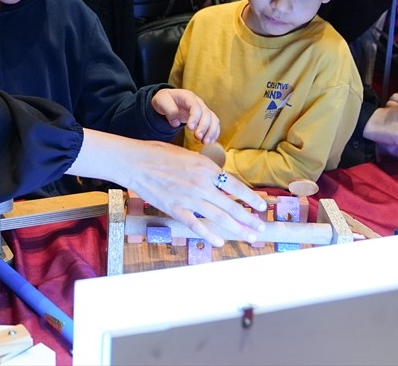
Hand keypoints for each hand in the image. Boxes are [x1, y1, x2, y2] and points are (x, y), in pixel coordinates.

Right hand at [67, 130, 265, 246]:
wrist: (136, 162)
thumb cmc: (159, 154)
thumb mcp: (189, 155)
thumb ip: (205, 169)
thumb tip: (219, 180)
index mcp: (206, 168)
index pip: (236, 186)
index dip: (251, 198)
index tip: (261, 206)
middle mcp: (202, 184)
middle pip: (232, 206)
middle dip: (249, 219)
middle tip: (261, 228)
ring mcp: (189, 198)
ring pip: (219, 218)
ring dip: (237, 229)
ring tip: (250, 237)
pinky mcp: (176, 209)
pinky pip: (197, 225)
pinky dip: (210, 235)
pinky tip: (220, 242)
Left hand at [150, 88, 220, 143]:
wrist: (168, 101)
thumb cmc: (164, 100)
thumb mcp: (160, 101)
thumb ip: (168, 110)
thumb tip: (176, 123)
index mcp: (187, 97)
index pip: (195, 106)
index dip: (195, 117)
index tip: (190, 128)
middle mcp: (198, 102)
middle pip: (206, 114)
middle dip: (204, 127)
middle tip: (197, 137)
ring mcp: (203, 110)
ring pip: (213, 119)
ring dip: (211, 131)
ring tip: (205, 142)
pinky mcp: (205, 118)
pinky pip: (214, 124)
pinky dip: (214, 133)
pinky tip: (210, 142)